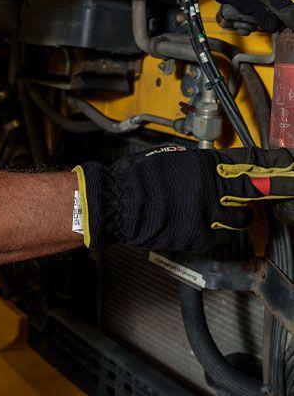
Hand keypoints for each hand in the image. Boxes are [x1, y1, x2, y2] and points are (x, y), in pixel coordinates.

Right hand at [73, 144, 293, 251]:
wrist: (118, 204)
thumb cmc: (138, 179)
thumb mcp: (172, 158)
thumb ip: (199, 164)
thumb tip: (215, 168)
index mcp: (207, 163)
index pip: (252, 162)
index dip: (274, 165)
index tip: (288, 164)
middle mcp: (214, 188)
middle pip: (255, 192)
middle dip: (266, 192)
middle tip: (274, 190)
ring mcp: (210, 215)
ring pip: (240, 218)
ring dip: (234, 215)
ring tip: (216, 211)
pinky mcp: (202, 238)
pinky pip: (222, 237)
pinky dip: (217, 233)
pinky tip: (202, 226)